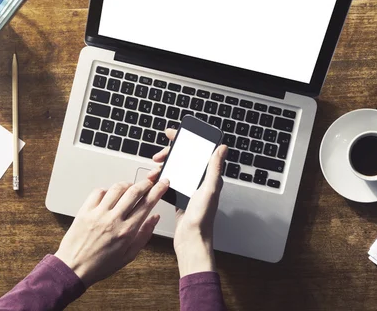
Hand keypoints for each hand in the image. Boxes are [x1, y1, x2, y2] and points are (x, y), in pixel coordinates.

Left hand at [55, 176, 169, 286]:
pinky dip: (107, 190)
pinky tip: (110, 196)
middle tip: (149, 181)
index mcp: (127, 231)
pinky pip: (98, 191)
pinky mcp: (85, 211)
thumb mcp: (129, 255)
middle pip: (134, 191)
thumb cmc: (100, 265)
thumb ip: (144, 235)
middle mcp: (113, 220)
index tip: (163, 183)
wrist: (74, 268)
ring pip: (117, 188)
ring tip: (130, 188)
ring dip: (127, 184)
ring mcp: (98, 214)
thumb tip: (155, 218)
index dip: (158, 190)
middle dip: (146, 183)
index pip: (147, 204)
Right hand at [150, 129, 227, 276]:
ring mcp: (189, 189)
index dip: (184, 141)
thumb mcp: (209, 189)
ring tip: (154, 171)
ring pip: (174, 170)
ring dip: (163, 167)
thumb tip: (222, 148)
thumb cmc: (202, 219)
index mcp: (209, 177)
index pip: (197, 152)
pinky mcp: (180, 197)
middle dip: (169, 154)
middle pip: (183, 159)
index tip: (172, 134)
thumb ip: (214, 168)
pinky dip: (161, 180)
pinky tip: (155, 181)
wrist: (191, 241)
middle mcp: (200, 181)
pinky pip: (169, 182)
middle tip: (159, 156)